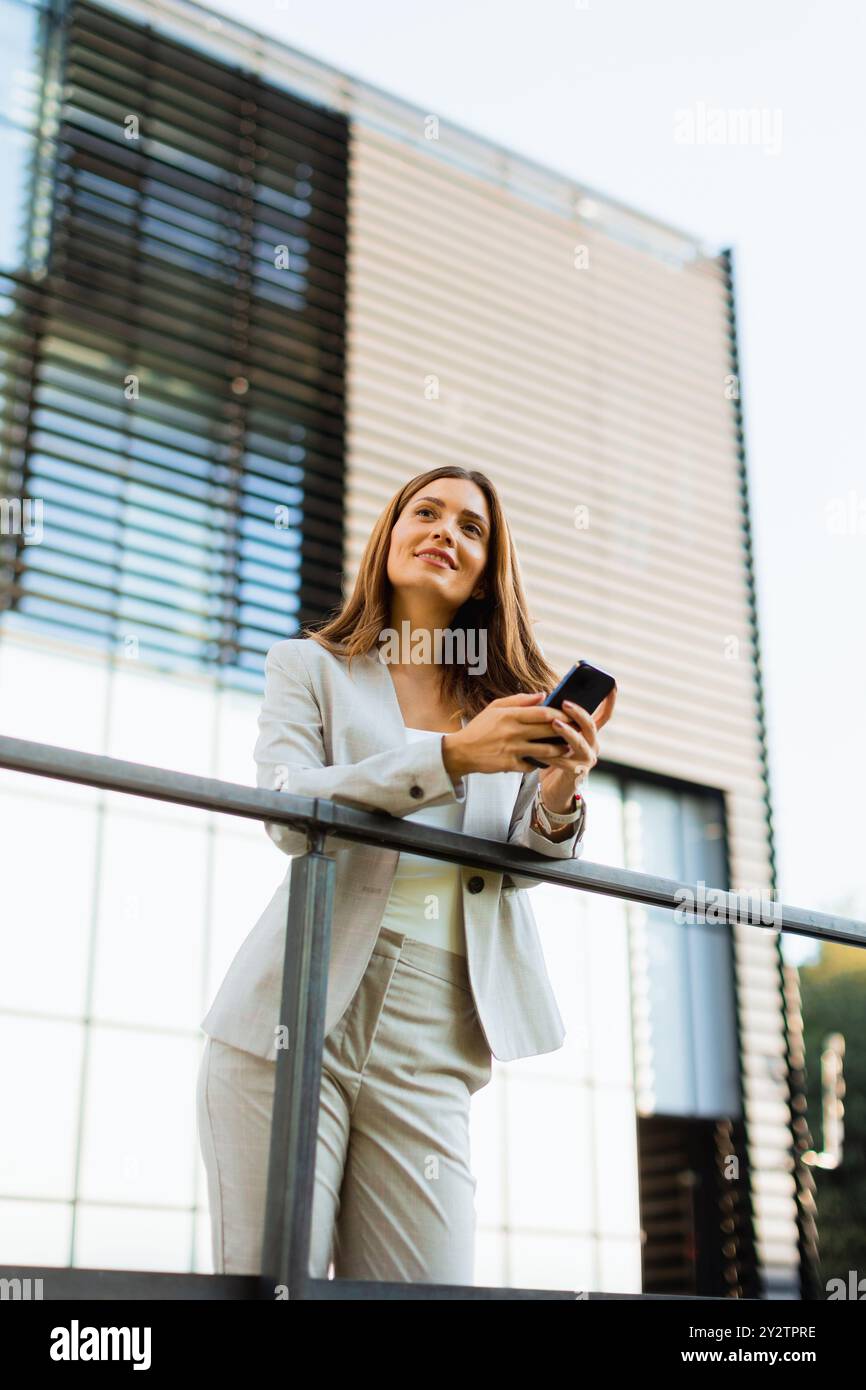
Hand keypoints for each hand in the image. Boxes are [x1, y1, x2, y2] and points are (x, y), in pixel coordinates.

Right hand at [442, 692, 574, 777]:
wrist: (460, 751)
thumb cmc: (480, 728)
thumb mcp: (495, 708)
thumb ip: (519, 700)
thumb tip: (543, 695)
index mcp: (510, 715)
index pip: (543, 713)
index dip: (561, 714)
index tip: (571, 715)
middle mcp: (512, 731)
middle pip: (548, 730)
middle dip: (566, 731)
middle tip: (577, 731)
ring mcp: (511, 749)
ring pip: (545, 750)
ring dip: (560, 750)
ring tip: (568, 748)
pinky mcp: (509, 765)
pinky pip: (531, 765)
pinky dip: (540, 763)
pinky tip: (547, 761)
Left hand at [535, 687, 616, 811]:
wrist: (554, 788)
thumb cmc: (554, 756)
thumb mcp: (557, 735)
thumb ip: (557, 719)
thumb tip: (546, 697)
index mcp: (590, 733)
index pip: (604, 714)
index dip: (610, 700)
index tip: (613, 684)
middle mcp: (593, 745)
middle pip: (591, 725)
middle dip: (579, 712)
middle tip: (565, 703)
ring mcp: (587, 759)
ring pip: (580, 742)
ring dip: (568, 731)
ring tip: (554, 723)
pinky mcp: (576, 773)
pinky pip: (564, 761)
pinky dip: (550, 754)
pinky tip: (538, 749)